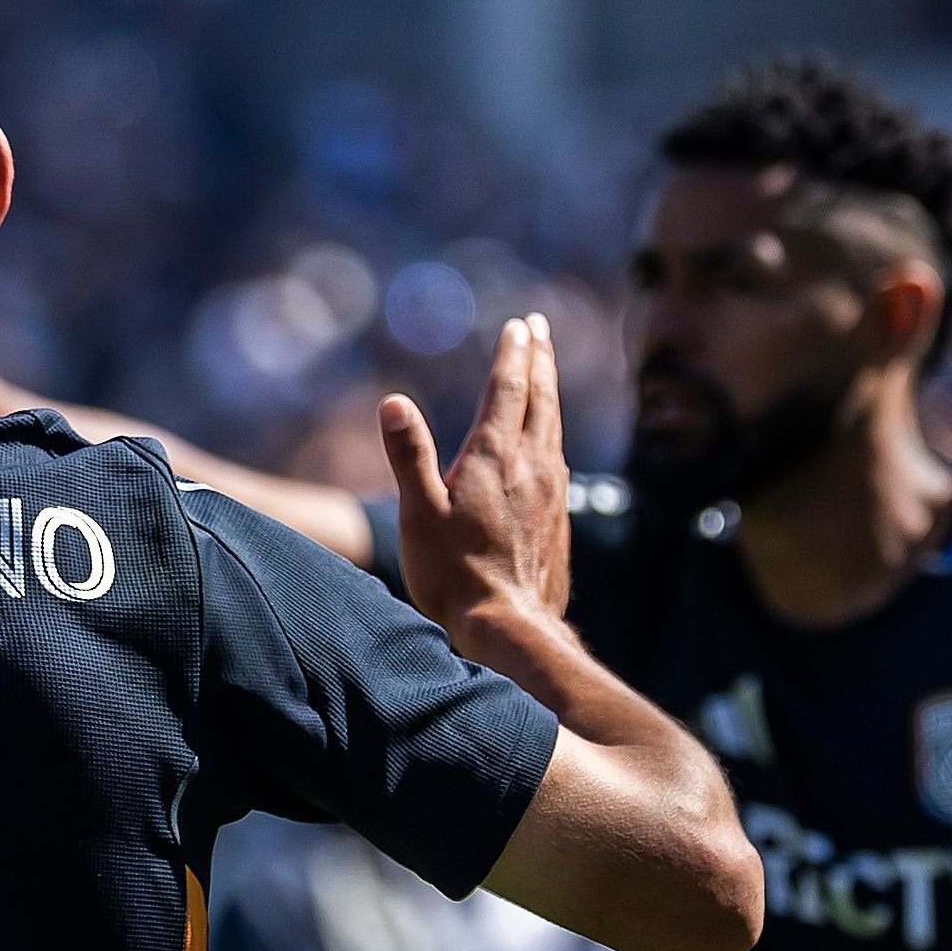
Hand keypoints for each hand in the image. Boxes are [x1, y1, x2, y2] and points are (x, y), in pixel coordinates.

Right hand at [383, 313, 568, 644]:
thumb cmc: (453, 573)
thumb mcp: (418, 513)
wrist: (508, 625)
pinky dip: (553, 433)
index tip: (520, 324)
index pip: (509, 388)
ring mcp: (551, 492)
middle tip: (539, 329)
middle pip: (541, 398)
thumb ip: (409, 455)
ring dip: (549, 392)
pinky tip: (550, 442)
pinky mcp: (558, 518)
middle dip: (539, 359)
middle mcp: (533, 465)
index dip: (514, 353)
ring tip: (545, 373)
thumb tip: (393, 402)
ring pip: (554, 427)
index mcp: (496, 456)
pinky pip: (559, 459)